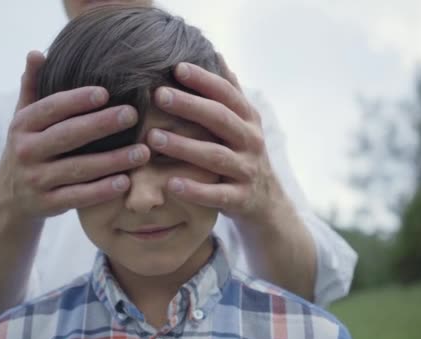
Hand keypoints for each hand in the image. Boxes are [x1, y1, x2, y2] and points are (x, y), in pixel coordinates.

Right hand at [0, 51, 150, 222]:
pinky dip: (102, 190)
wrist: (9, 197)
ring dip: (112, 160)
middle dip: (101, 125)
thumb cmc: (30, 147)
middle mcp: (26, 151)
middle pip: (67, 136)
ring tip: (142, 152)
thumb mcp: (24, 118)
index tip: (106, 92)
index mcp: (22, 125)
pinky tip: (125, 182)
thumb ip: (32, 86)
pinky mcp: (48, 204)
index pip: (50, 108)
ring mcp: (36, 180)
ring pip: (78, 169)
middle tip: (132, 115)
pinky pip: (78, 197)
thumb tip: (36, 53)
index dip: (77, 100)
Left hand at [148, 57, 284, 224]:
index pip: (227, 94)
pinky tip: (170, 183)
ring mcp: (247, 171)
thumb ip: (230, 93)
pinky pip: (216, 195)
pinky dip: (194, 190)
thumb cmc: (243, 155)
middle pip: (220, 119)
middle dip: (190, 106)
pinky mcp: (240, 199)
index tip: (177, 67)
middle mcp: (250, 142)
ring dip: (183, 146)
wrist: (267, 202)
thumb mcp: (243, 123)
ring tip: (153, 137)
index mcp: (248, 120)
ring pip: (215, 156)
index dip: (204, 80)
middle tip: (158, 95)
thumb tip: (216, 54)